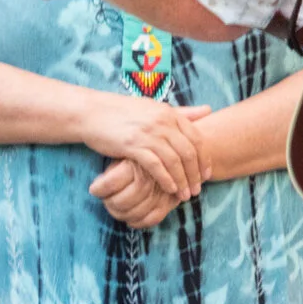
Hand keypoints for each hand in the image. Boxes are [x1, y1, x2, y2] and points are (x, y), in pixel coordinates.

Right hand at [78, 95, 212, 200]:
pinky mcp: (133, 145)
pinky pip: (156, 166)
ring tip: (184, 195)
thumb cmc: (125, 112)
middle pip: (188, 152)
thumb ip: (182, 112)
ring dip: (182, 181)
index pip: (196, 139)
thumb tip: (209, 110)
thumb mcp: (155, 108)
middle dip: (195, 175)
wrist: (93, 112)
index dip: (205, 159)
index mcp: (170, 113)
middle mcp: (162, 122)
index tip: (206, 175)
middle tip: (197, 190)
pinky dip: (166, 179)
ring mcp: (148, 133)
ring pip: (174, 161)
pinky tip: (169, 189)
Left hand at [90, 158, 186, 230]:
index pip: (111, 183)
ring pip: (136, 212)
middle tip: (106, 201)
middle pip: (122, 201)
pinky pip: (153, 218)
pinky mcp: (171, 201)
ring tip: (116, 209)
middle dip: (110, 204)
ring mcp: (162, 191)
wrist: (170, 154)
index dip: (99, 189)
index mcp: (136, 162)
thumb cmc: (139, 156)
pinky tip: (130, 220)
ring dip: (122, 215)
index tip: (94, 189)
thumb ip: (113, 170)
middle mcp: (150, 177)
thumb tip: (95, 190)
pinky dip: (139, 223)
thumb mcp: (125, 154)